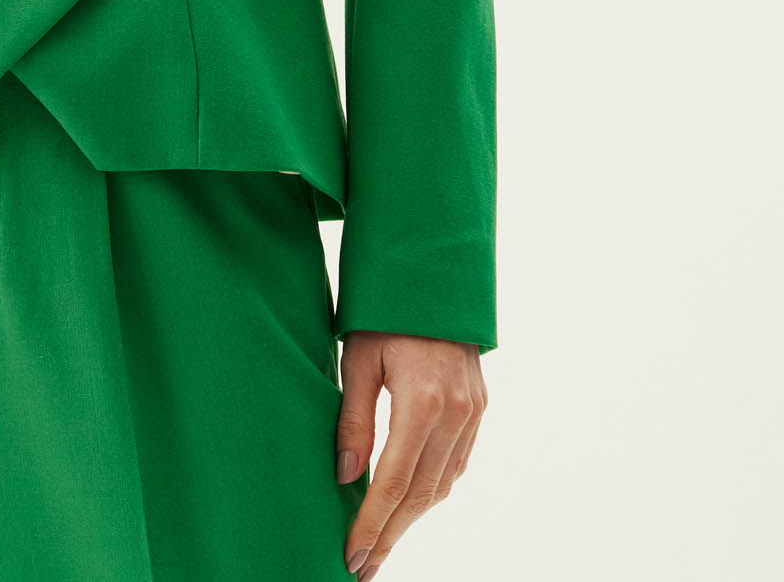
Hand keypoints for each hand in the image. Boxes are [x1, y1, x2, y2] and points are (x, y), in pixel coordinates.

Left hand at [333, 330, 486, 576]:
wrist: (432, 273)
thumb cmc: (385, 309)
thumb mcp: (358, 358)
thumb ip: (353, 420)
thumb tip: (347, 478)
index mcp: (422, 401)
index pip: (394, 482)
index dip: (372, 525)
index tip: (353, 557)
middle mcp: (455, 413)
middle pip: (422, 495)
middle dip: (391, 534)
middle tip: (363, 567)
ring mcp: (473, 412)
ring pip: (442, 484)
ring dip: (412, 518)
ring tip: (381, 542)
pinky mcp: (478, 407)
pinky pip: (456, 462)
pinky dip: (432, 489)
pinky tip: (410, 503)